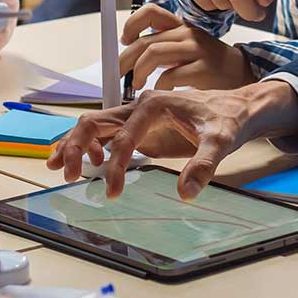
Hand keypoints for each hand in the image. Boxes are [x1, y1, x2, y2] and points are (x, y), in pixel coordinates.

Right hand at [45, 79, 297, 199]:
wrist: (238, 108)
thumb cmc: (228, 120)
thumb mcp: (221, 142)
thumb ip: (204, 166)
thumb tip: (186, 193)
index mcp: (153, 104)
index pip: (123, 137)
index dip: (115, 166)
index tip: (113, 192)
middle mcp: (139, 105)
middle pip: (94, 122)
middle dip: (76, 146)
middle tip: (67, 175)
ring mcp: (136, 114)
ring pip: (94, 125)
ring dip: (74, 144)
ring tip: (60, 168)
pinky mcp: (138, 125)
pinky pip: (104, 131)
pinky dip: (88, 144)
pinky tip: (89, 163)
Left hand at [118, 5, 252, 91]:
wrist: (243, 74)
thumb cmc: (209, 63)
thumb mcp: (187, 47)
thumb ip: (164, 45)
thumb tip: (130, 54)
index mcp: (181, 26)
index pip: (151, 12)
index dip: (132, 24)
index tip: (124, 41)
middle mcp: (187, 33)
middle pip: (145, 41)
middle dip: (125, 59)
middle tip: (119, 74)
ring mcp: (196, 50)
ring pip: (153, 54)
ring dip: (138, 72)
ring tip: (136, 85)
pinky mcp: (203, 69)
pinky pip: (170, 76)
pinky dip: (159, 86)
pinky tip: (162, 93)